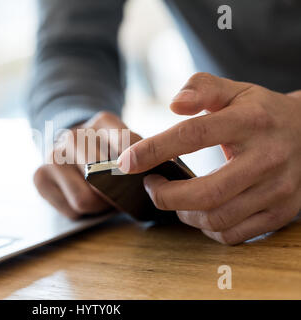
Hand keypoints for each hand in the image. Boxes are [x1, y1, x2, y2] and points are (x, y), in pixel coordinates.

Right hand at [34, 112, 141, 217]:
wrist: (73, 147)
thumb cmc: (108, 153)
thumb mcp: (129, 147)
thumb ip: (141, 156)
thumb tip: (152, 174)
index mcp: (103, 122)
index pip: (126, 145)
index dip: (136, 165)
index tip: (142, 178)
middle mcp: (74, 135)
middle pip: (102, 178)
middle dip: (116, 193)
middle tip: (122, 195)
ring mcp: (53, 154)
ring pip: (85, 199)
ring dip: (99, 205)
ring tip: (103, 198)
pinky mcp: (39, 175)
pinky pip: (69, 208)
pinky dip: (82, 212)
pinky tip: (84, 197)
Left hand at [118, 72, 300, 244]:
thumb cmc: (261, 112)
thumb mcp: (235, 91)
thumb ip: (202, 87)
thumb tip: (174, 104)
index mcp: (250, 121)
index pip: (193, 135)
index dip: (153, 150)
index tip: (125, 162)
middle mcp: (266, 158)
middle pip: (205, 192)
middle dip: (165, 195)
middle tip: (150, 185)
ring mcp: (278, 190)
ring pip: (217, 218)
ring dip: (183, 213)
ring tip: (172, 198)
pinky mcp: (281, 213)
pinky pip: (234, 234)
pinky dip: (207, 228)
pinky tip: (199, 212)